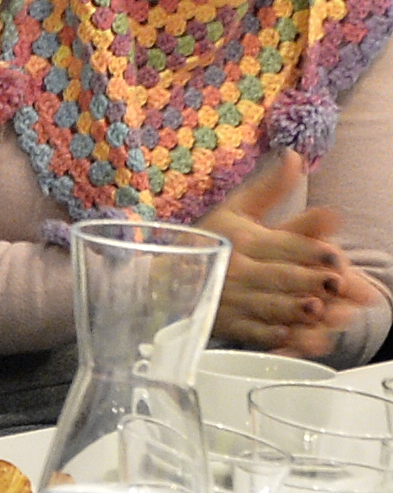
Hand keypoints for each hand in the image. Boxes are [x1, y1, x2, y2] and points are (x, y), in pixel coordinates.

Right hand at [205, 152, 373, 354]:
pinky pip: (248, 333)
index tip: (334, 256)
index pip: (282, 243)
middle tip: (335, 284)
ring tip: (317, 311)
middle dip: (307, 280)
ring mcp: (230, 300)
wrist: (157, 279)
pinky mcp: (225, 325)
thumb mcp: (234, 211)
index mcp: (242, 238)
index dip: (309, 250)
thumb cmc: (204, 242)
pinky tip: (289, 337)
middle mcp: (236, 269)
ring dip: (292, 309)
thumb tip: (293, 156)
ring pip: (266, 305)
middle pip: (278, 275)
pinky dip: (268, 336)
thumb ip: (270, 189)